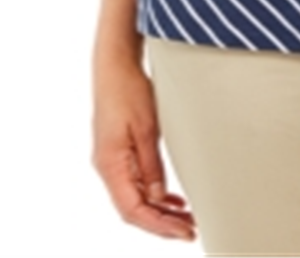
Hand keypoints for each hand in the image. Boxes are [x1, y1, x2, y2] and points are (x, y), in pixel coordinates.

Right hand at [92, 58, 195, 241]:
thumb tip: (160, 199)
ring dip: (160, 211)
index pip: (132, 210)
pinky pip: (136, 183)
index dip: (158, 225)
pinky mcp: (119, 153)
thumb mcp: (147, 128)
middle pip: (133, 209)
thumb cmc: (130, 91)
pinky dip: (155, 194)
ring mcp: (112, 161)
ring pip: (135, 198)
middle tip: (192, 230)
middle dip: (162, 223)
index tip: (183, 231)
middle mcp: (107, 168)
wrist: (115, 66)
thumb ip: (152, 166)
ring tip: (188, 219)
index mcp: (110, 165)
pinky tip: (174, 200)